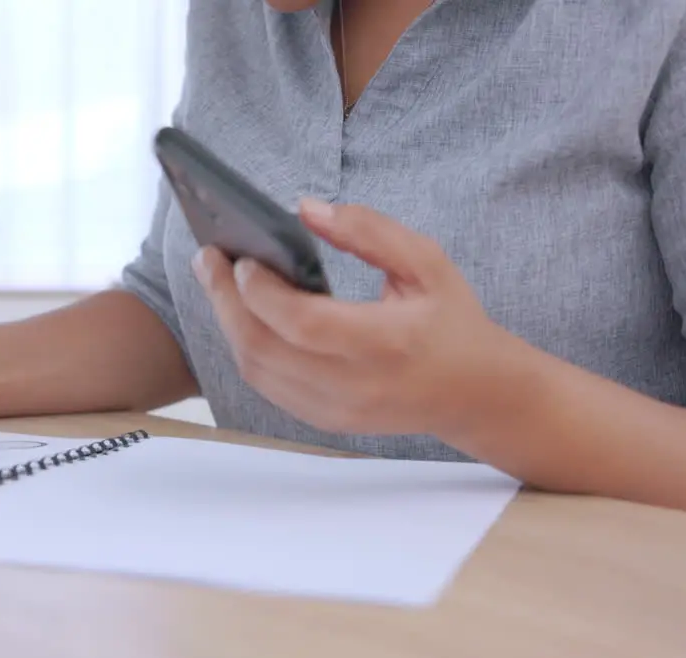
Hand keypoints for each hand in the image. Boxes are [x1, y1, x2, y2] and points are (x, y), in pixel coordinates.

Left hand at [193, 198, 521, 439]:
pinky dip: (247, 349)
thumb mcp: (427, 263)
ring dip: (229, 325)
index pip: (301, 323)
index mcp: (384, 343)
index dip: (260, 292)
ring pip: (257, 371)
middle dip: (225, 301)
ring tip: (219, 282)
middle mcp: (355, 385)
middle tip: (208, 259)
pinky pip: (268, 387)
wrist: (476, 394)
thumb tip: (305, 208)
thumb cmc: (451, 320)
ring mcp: (337, 410)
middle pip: (263, 349)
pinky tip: (243, 316)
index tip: (241, 257)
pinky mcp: (326, 421)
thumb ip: (369, 231)